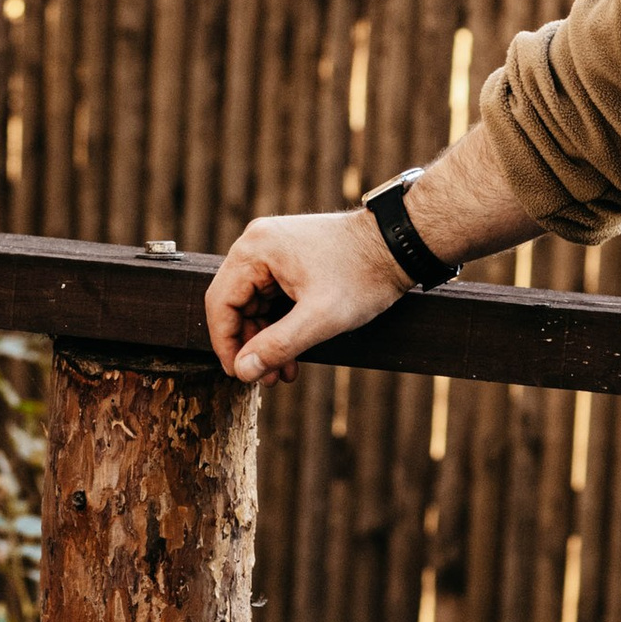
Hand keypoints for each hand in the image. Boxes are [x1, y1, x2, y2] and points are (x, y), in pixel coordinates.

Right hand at [207, 205, 404, 383]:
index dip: (226, 344)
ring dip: (267, 339)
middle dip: (251, 345)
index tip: (240, 375)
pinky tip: (295, 352)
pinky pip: (272, 296)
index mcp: (255, 250)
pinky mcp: (290, 257)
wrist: (399, 245)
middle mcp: (258, 243)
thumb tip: (242, 371)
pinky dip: (280, 325)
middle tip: (267, 378)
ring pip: (254, 304)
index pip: (221, 303)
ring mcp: (274, 248)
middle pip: (235, 304)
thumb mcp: (320, 319)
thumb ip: (277, 346)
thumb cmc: (363, 275)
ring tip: (286, 371)